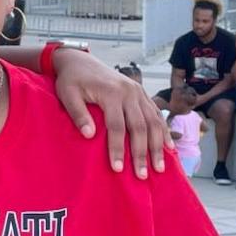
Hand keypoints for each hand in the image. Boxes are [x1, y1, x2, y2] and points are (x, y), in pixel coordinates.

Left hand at [52, 50, 171, 177]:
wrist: (80, 60)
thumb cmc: (71, 80)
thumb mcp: (67, 94)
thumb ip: (78, 113)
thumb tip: (89, 134)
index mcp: (112, 93)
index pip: (117, 126)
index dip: (117, 148)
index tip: (117, 169)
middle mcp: (129, 92)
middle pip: (140, 127)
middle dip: (142, 153)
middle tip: (142, 176)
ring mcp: (138, 92)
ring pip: (153, 121)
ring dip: (157, 146)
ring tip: (159, 168)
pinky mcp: (141, 94)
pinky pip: (156, 114)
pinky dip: (164, 131)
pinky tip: (168, 148)